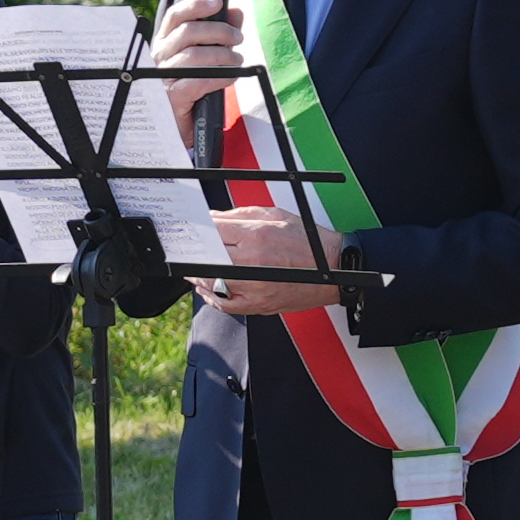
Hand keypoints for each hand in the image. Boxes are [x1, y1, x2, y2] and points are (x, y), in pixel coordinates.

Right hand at [146, 0, 245, 153]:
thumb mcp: (207, 59)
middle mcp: (159, 57)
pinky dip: (219, 77)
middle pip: (188, 32)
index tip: (218, 2)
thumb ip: (220, 34)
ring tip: (237, 61)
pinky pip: (197, 81)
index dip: (195, 5)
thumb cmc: (193, 89)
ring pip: (193, 56)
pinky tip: (230, 78)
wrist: (180, 127)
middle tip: (238, 39)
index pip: (175, 16)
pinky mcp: (171, 98)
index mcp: (165, 43)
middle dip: (219, 31)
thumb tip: (235, 12)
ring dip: (223, 56)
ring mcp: (162, 78)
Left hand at [197, 201, 332, 320]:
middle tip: (184, 248)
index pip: (211, 230)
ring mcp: (254, 285)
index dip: (196, 228)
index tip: (188, 228)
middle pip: (205, 256)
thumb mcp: (274, 215)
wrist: (334, 267)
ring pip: (209, 282)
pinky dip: (210, 296)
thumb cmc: (307, 240)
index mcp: (256, 234)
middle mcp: (252, 260)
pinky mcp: (258, 304)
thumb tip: (211, 217)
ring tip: (192, 267)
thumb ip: (238, 215)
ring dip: (196, 274)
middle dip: (193, 251)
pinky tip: (205, 288)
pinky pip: (224, 304)